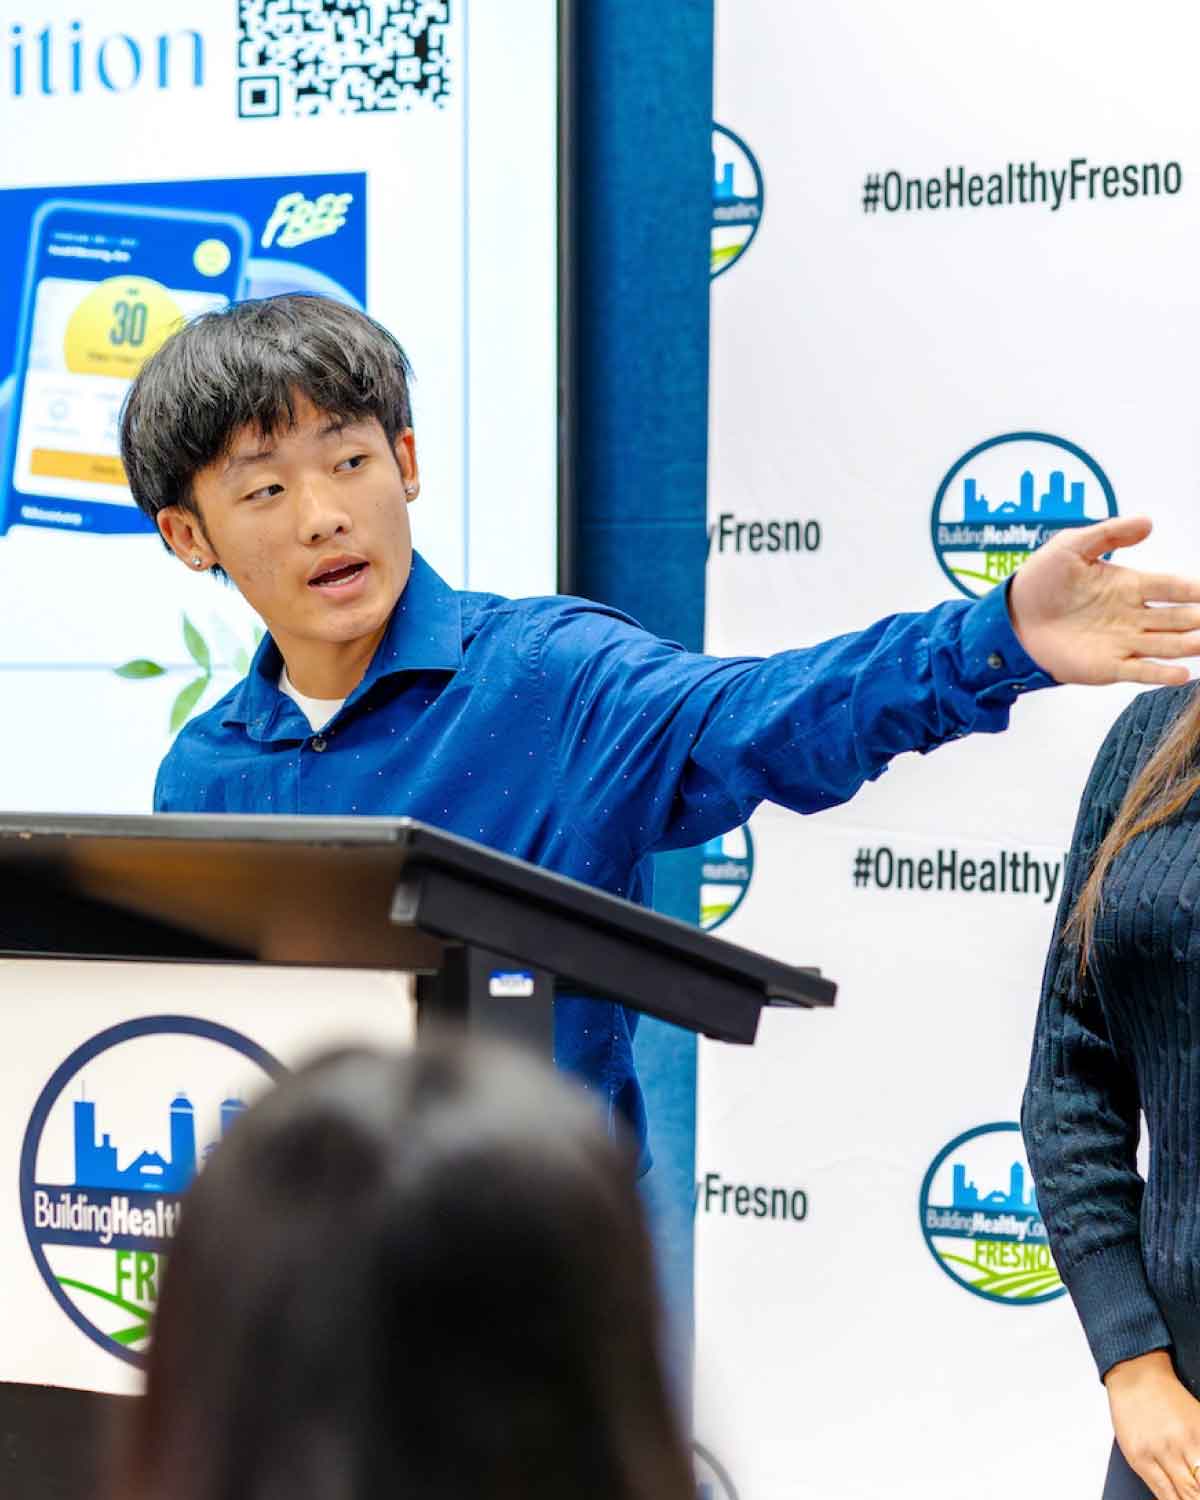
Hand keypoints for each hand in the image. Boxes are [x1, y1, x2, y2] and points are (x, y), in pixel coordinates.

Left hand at [1007, 516, 1199, 685]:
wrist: (1012, 617)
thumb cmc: (1042, 579)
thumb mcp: (1072, 546)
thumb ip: (1109, 535)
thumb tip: (1148, 522)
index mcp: (1130, 585)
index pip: (1170, 587)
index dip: (1192, 589)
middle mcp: (1133, 615)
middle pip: (1176, 618)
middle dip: (1198, 618)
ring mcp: (1123, 642)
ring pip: (1166, 645)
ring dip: (1188, 645)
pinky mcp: (1108, 666)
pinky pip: (1140, 671)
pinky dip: (1161, 673)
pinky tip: (1182, 674)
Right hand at [1106, 1349, 1199, 1498]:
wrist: (1135, 1374)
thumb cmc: (1167, 1396)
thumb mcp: (1199, 1421)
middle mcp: (1182, 1444)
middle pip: (1198, 1490)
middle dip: (1199, 1496)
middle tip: (1198, 1494)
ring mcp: (1159, 1452)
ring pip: (1184, 1497)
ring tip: (1190, 1497)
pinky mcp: (1138, 1458)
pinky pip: (1161, 1493)